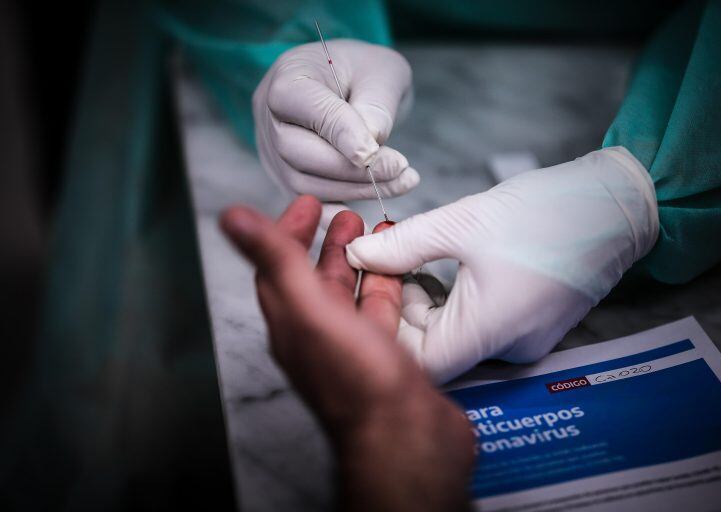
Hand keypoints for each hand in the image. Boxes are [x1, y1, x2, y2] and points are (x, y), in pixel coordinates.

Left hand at [220, 196, 473, 511]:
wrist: (407, 437)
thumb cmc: (358, 382)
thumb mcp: (309, 310)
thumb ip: (275, 260)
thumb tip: (232, 219)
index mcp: (292, 323)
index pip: (277, 268)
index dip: (286, 232)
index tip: (305, 205)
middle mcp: (318, 334)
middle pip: (314, 279)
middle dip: (325, 242)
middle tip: (342, 213)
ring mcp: (353, 346)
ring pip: (350, 294)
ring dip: (357, 260)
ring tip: (373, 230)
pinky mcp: (386, 355)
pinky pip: (381, 310)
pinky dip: (387, 284)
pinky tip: (399, 269)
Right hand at [253, 40, 418, 200]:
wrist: (351, 85)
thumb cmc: (365, 72)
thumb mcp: (381, 72)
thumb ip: (375, 104)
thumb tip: (369, 148)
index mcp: (287, 78)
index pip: (304, 107)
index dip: (340, 133)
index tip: (375, 151)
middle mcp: (270, 119)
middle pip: (298, 153)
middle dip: (352, 168)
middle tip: (399, 168)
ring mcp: (274, 154)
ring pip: (305, 185)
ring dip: (357, 191)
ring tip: (402, 180)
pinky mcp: (288, 182)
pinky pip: (310, 207)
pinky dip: (341, 216)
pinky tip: (374, 217)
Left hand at [346, 147, 658, 382]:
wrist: (618, 206)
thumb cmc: (547, 212)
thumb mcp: (464, 222)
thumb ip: (404, 244)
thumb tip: (358, 256)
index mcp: (488, 332)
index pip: (416, 363)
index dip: (383, 330)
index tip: (369, 288)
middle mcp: (507, 350)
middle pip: (432, 349)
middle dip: (399, 308)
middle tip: (383, 262)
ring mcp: (522, 341)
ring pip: (453, 337)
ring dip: (424, 302)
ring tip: (410, 257)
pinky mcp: (531, 327)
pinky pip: (477, 327)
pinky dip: (452, 303)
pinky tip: (442, 268)